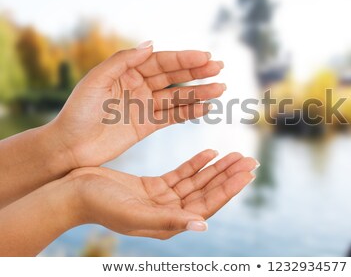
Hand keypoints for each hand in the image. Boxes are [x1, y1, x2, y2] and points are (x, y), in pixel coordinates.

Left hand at [50, 42, 225, 167]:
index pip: (161, 61)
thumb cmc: (78, 112)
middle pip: (173, 76)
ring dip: (199, 92)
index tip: (205, 57)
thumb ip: (123, 61)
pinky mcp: (147, 125)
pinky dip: (190, 112)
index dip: (184, 59)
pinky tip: (207, 108)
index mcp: (127, 71)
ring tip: (220, 88)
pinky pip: (173, 116)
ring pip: (177, 96)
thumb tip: (151, 44)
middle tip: (219, 68)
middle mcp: (139, 85)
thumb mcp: (96, 81)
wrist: (70, 147)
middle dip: (197, 72)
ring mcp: (145, 105)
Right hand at [70, 150, 257, 238]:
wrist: (73, 193)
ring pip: (198, 181)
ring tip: (236, 153)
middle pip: (208, 192)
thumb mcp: (136, 213)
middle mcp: (170, 213)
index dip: (229, 189)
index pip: (208, 205)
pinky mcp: (154, 186)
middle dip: (229, 176)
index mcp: (169, 223)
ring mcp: (163, 199)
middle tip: (250, 160)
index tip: (248, 173)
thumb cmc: (100, 205)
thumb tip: (203, 226)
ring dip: (216, 168)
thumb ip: (170, 220)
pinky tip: (210, 151)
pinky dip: (197, 163)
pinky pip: (182, 174)